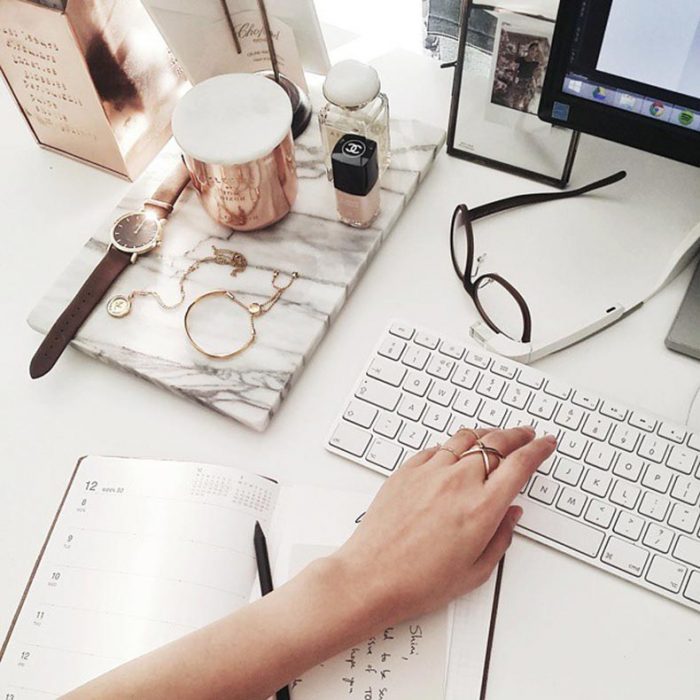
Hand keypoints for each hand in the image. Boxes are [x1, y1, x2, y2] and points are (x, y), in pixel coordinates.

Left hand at [331, 426, 555, 627]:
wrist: (371, 577)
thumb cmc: (419, 581)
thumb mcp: (476, 571)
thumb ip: (501, 537)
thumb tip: (511, 514)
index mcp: (481, 508)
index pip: (520, 464)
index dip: (538, 450)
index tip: (545, 444)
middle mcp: (458, 482)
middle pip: (496, 443)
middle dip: (517, 436)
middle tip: (525, 435)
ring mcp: (430, 472)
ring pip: (465, 438)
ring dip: (486, 435)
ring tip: (493, 438)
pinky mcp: (407, 470)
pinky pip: (436, 448)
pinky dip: (452, 446)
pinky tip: (454, 453)